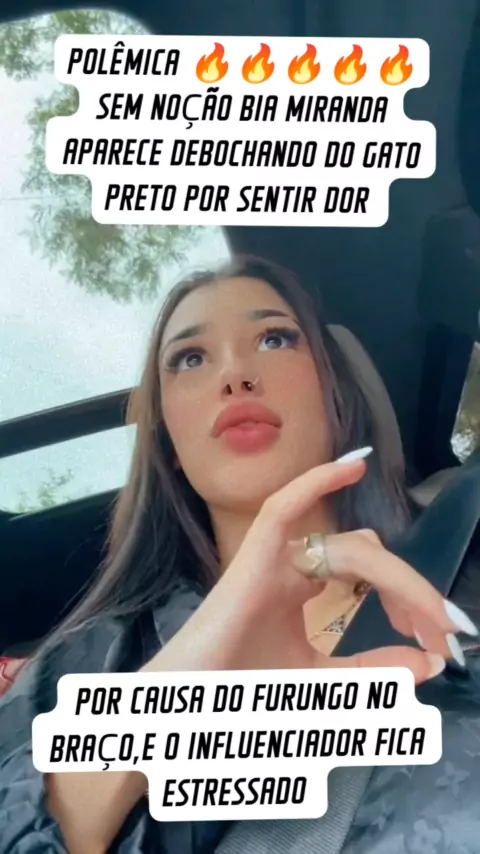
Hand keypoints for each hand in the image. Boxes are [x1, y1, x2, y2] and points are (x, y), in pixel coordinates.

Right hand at [200, 456, 476, 680]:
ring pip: (348, 549)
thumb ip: (370, 671)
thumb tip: (428, 663)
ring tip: (428, 610)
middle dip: (412, 593)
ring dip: (396, 578)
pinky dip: (315, 482)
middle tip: (445, 629)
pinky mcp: (252, 560)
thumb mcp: (323, 682)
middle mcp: (292, 570)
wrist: (189, 709)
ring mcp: (272, 561)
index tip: (441, 637)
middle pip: (368, 561)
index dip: (409, 600)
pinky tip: (355, 465)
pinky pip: (283, 510)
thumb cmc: (242, 694)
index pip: (370, 578)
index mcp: (303, 593)